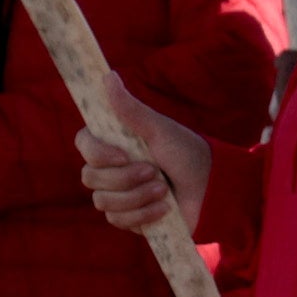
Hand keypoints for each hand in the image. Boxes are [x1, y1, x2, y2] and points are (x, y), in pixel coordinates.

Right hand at [72, 77, 206, 235]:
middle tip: (155, 171)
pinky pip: (119, 221)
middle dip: (124, 178)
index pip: (83, 144)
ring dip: (137, 196)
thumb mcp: (159, 129)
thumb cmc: (186, 153)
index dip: (97, 153)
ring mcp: (118, 195)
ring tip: (164, 189)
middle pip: (90, 177)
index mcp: (114, 143)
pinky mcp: (130, 218)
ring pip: (103, 202)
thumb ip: (130, 108)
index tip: (123, 155)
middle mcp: (111, 169)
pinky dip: (143, 214)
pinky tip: (165, 208)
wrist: (212, 189)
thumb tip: (108, 76)